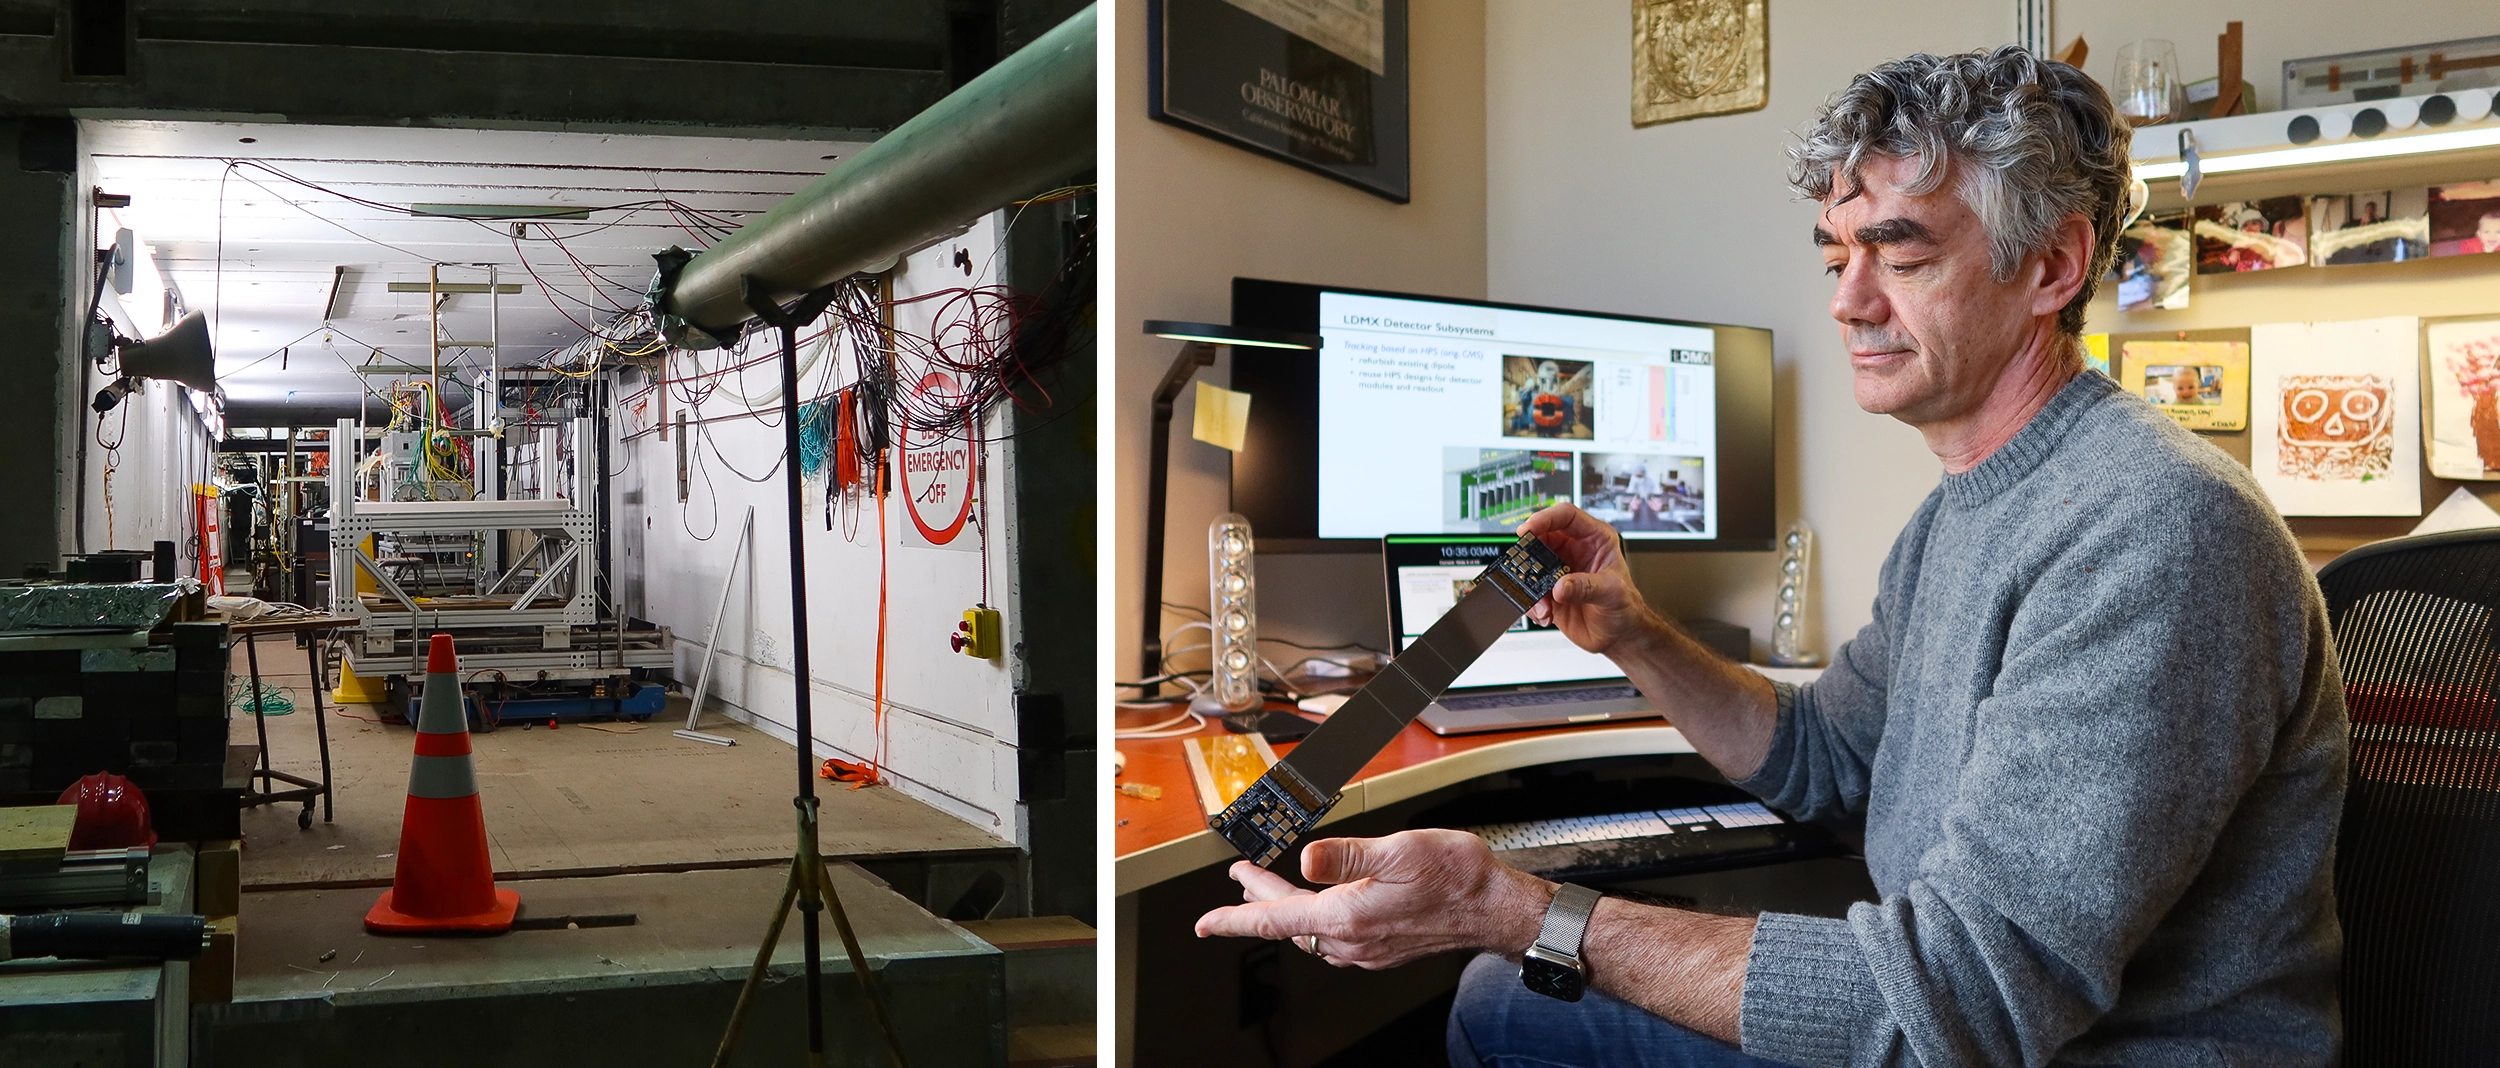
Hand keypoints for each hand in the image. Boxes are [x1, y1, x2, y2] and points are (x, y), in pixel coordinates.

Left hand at [1194, 829, 1553, 969]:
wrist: (1496, 908)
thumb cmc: (1455, 877)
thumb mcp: (1399, 850)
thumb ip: (1347, 855)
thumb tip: (1305, 856)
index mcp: (1346, 917)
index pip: (1274, 919)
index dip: (1234, 917)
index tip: (1204, 923)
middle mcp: (1352, 941)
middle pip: (1288, 922)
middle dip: (1258, 901)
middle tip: (1239, 881)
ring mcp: (1367, 949)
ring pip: (1309, 930)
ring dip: (1286, 909)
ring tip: (1270, 887)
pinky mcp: (1383, 948)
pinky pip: (1334, 936)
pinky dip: (1314, 917)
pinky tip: (1320, 904)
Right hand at [1518, 503, 1662, 658]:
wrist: (1619, 635)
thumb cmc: (1626, 607)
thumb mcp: (1611, 594)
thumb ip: (1586, 587)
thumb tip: (1560, 586)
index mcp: (1594, 539)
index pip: (1567, 516)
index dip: (1546, 518)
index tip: (1529, 528)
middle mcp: (1574, 550)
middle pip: (1542, 537)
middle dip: (1529, 552)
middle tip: (1522, 565)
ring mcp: (1559, 570)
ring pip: (1531, 564)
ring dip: (1529, 583)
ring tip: (1542, 602)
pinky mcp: (1549, 590)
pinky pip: (1530, 589)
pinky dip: (1532, 602)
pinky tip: (1545, 613)